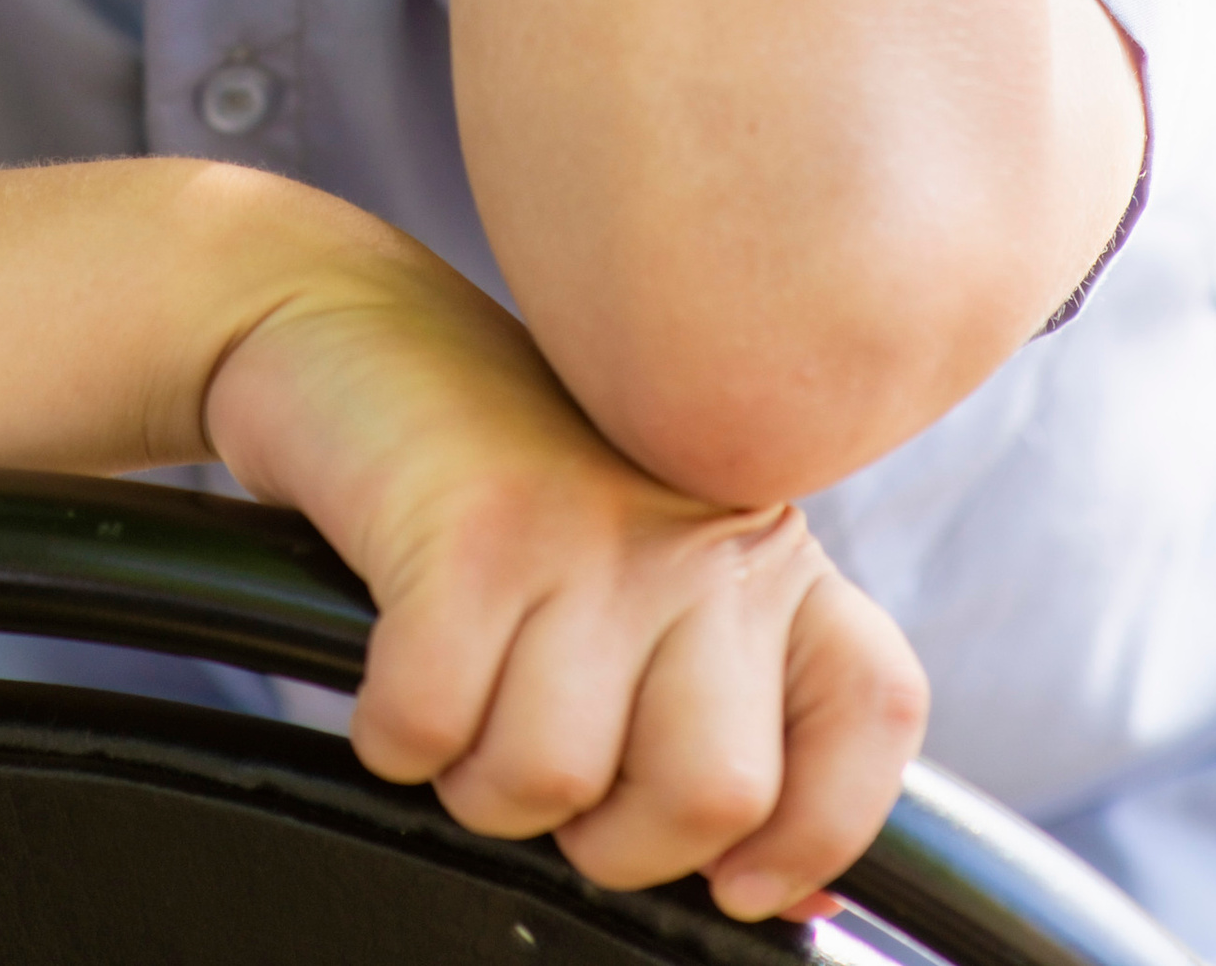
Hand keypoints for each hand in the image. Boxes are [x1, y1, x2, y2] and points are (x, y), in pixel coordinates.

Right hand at [204, 226, 926, 919]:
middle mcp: (697, 530)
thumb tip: (784, 899)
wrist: (344, 316)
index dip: (821, 828)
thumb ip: (721, 693)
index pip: (870, 706)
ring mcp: (586, 527)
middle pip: (713, 792)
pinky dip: (391, 735)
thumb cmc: (494, 476)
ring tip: (461, 692)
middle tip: (550, 764)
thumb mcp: (642, 557)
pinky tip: (391, 663)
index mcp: (759, 542)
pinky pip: (432, 734)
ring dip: (478, 782)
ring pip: (553, 784)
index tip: (739, 878)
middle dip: (611, 839)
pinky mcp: (469, 533)